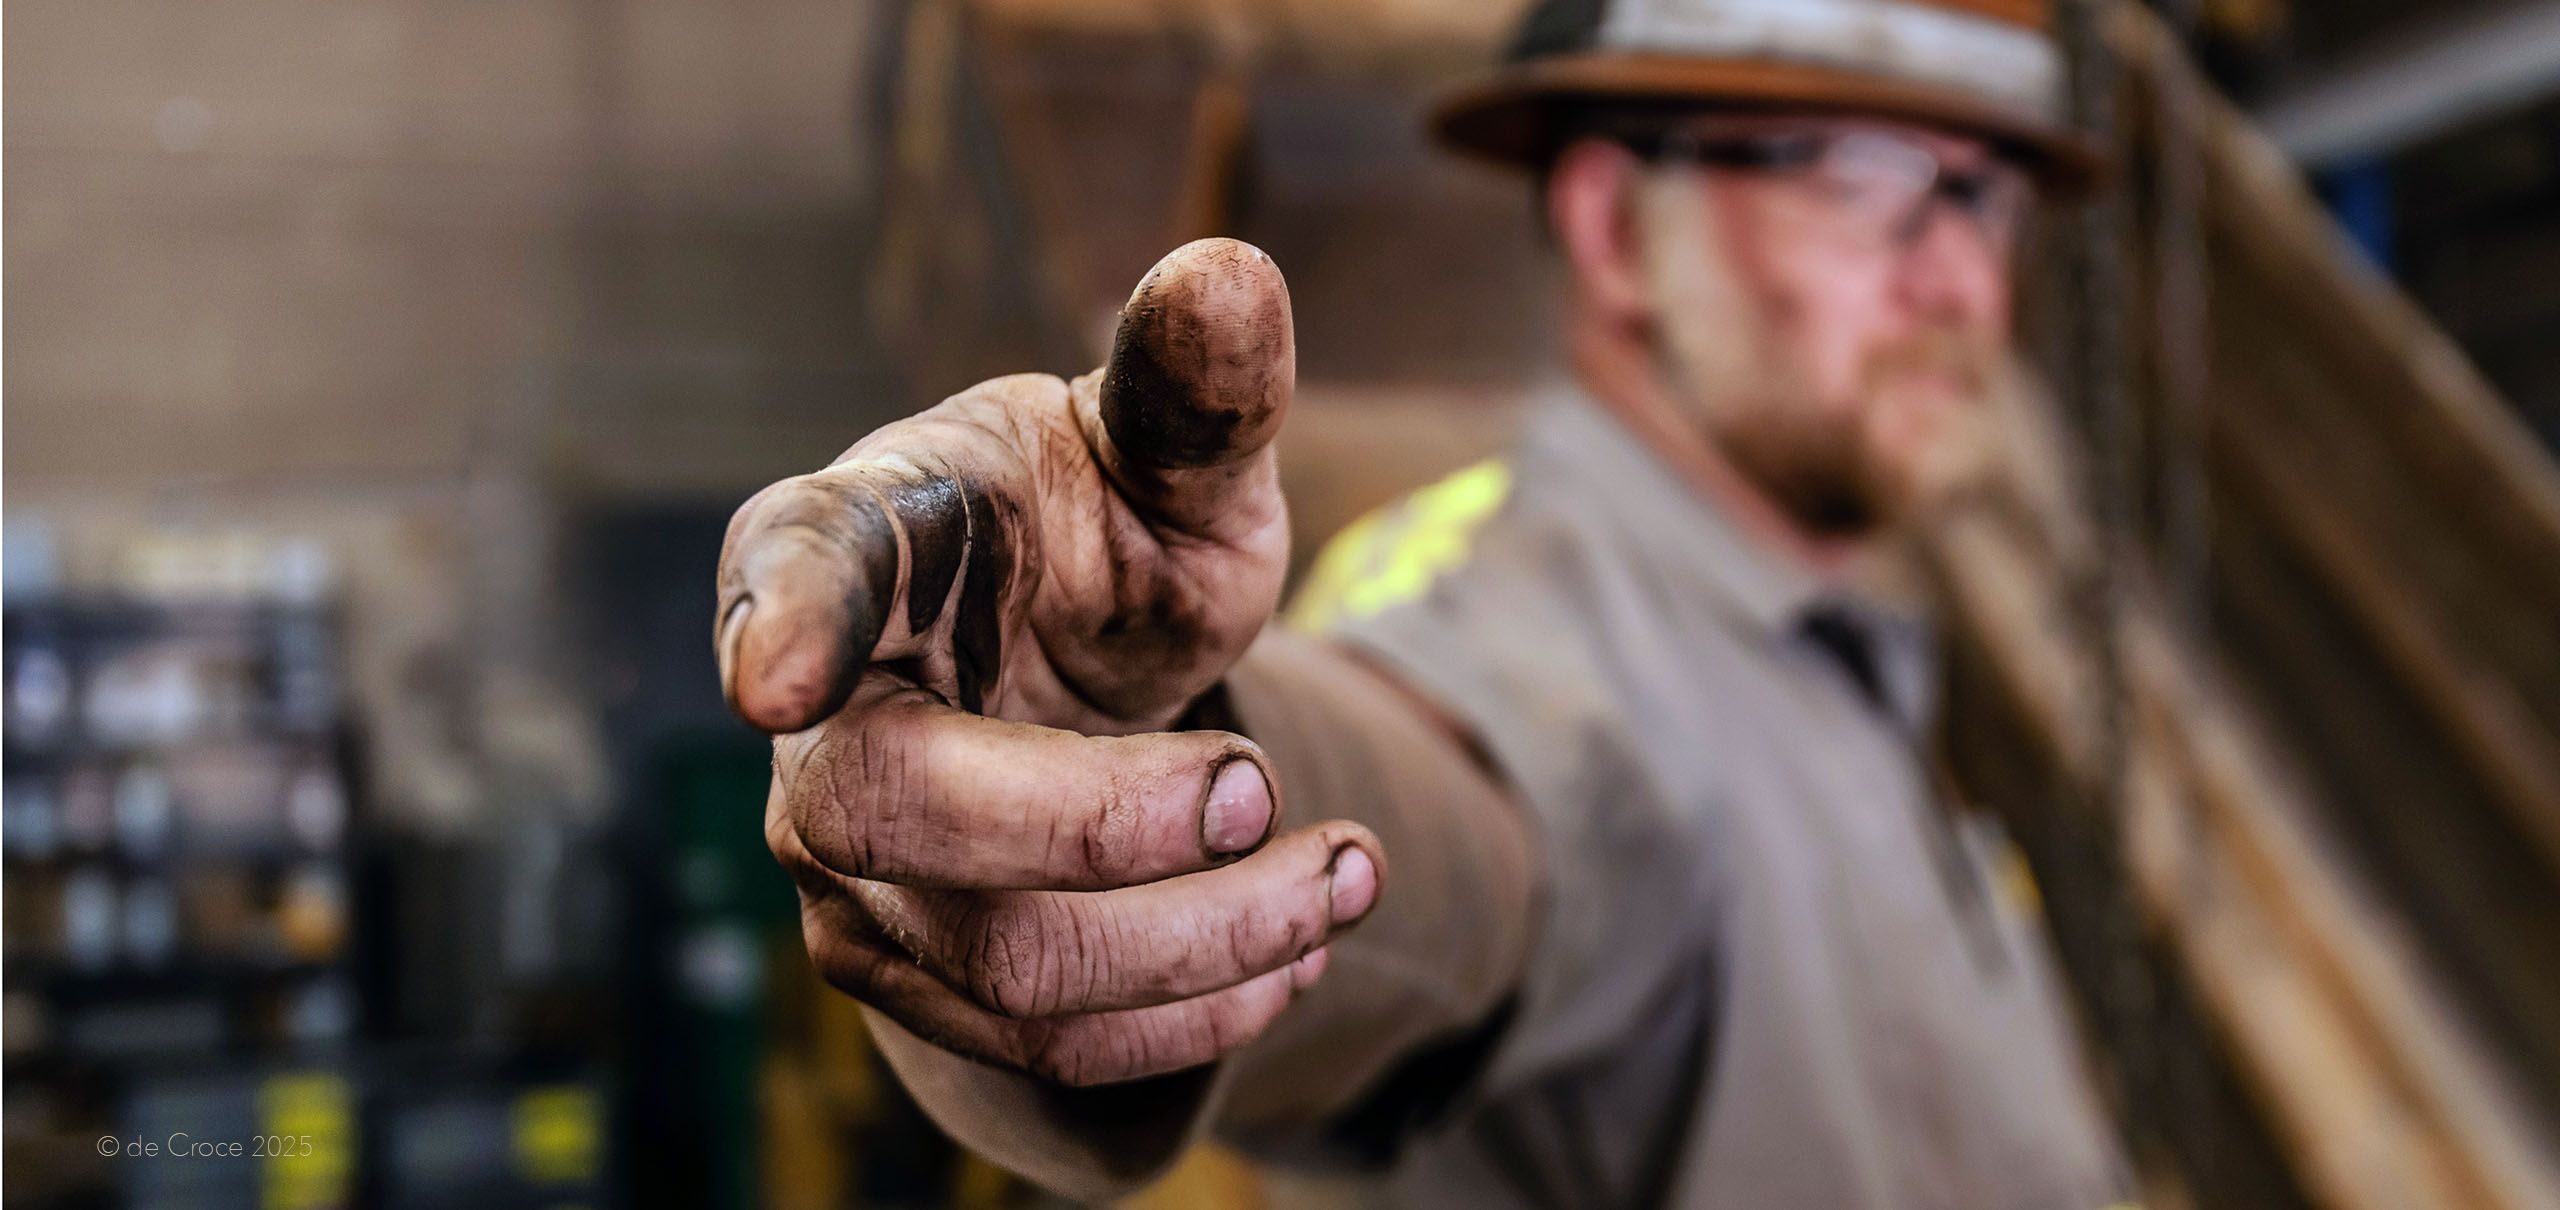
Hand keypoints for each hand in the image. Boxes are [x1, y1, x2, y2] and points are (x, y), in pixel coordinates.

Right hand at [716, 239, 1383, 1086]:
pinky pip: (1045, 1044)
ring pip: (1001, 964)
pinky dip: (1198, 1009)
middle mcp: (819, 716)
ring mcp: (849, 865)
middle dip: (1107, 825)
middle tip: (1264, 783)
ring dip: (1208, 938)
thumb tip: (1231, 274)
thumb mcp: (1169, 461)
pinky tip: (1301, 947)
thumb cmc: (1102, 536)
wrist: (1075, 667)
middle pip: (901, 812)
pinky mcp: (912, 971)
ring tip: (1355, 870)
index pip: (801, 572)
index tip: (777, 679)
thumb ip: (1194, 394)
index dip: (785, 623)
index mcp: (855, 538)